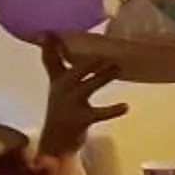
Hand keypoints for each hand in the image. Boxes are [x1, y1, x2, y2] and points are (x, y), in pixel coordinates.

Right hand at [34, 37, 128, 161]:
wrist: (55, 142)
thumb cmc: (62, 109)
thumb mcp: (58, 84)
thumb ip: (57, 62)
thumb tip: (49, 36)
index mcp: (58, 80)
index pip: (50, 59)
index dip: (50, 45)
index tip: (49, 32)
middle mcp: (62, 89)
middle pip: (76, 70)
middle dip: (91, 61)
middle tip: (107, 50)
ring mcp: (71, 104)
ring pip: (89, 86)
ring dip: (104, 76)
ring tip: (118, 68)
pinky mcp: (81, 119)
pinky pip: (99, 113)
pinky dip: (113, 110)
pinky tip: (125, 106)